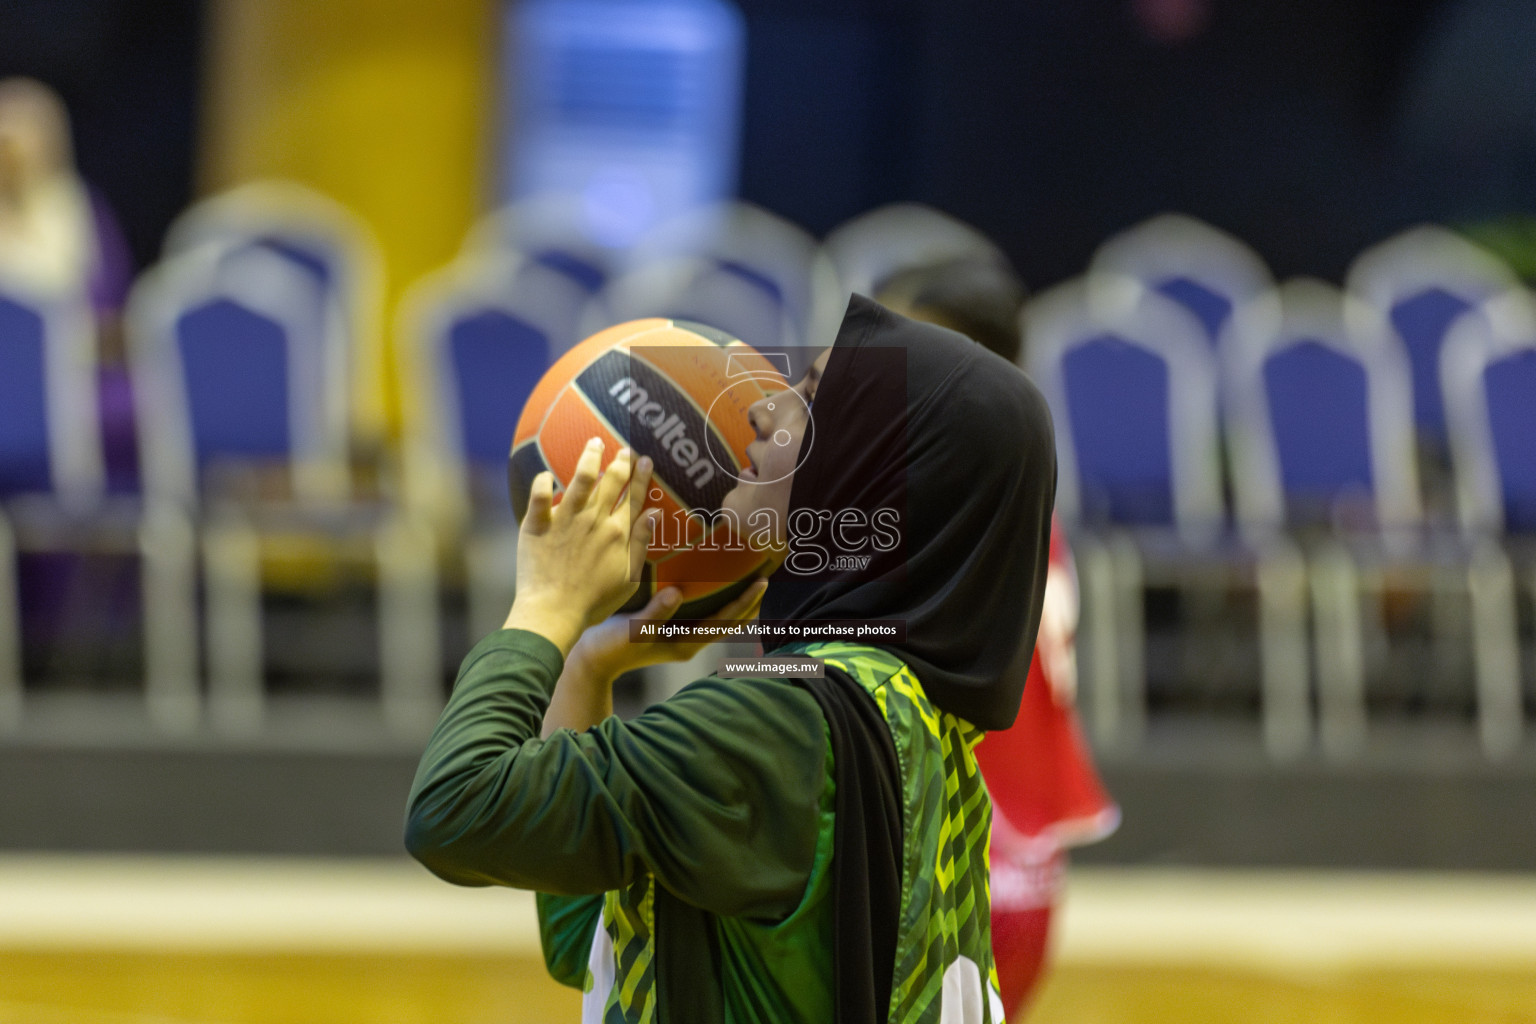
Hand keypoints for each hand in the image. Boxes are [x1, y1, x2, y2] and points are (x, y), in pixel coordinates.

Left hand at [504, 438, 655, 655]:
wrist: (555, 612)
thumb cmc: (593, 601)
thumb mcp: (628, 576)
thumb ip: (641, 542)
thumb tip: (654, 513)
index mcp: (618, 533)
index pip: (633, 498)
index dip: (641, 477)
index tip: (645, 460)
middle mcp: (594, 520)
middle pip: (611, 483)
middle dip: (620, 463)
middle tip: (625, 449)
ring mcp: (565, 520)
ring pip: (581, 479)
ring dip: (590, 458)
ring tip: (594, 443)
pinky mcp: (538, 525)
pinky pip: (538, 496)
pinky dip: (542, 484)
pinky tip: (545, 475)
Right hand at [571, 578, 769, 683]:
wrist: (590, 661)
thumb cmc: (610, 646)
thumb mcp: (632, 629)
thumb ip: (656, 613)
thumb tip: (677, 593)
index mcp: (685, 644)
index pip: (724, 621)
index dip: (745, 602)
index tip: (762, 582)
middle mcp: (688, 642)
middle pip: (729, 622)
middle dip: (750, 601)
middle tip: (767, 574)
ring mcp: (681, 638)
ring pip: (719, 619)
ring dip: (737, 600)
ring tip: (752, 577)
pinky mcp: (671, 631)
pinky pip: (703, 614)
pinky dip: (717, 599)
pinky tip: (717, 583)